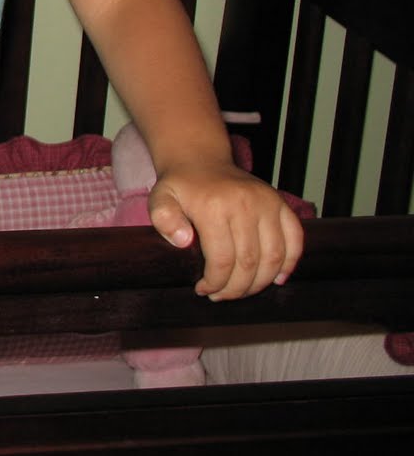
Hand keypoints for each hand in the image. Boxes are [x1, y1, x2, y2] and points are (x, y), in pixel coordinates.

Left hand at [147, 162, 303, 299]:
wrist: (200, 159)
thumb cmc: (181, 186)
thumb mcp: (160, 198)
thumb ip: (163, 218)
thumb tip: (183, 241)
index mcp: (214, 206)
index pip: (222, 259)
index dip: (215, 282)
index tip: (204, 290)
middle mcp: (245, 204)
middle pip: (249, 262)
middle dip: (236, 288)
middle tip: (222, 295)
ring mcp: (267, 203)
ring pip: (273, 256)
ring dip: (260, 283)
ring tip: (242, 290)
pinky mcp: (280, 204)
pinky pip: (295, 239)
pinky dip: (290, 263)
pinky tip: (276, 279)